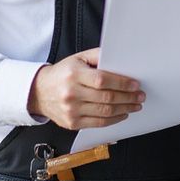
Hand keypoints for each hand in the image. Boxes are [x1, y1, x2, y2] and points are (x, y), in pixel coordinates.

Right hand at [28, 48, 143, 129]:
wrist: (39, 92)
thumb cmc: (63, 73)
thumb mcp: (78, 58)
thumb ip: (98, 56)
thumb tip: (120, 59)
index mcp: (74, 74)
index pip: (103, 80)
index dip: (122, 83)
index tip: (135, 85)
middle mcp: (71, 93)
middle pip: (106, 97)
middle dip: (128, 98)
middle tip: (140, 96)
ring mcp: (71, 110)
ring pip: (104, 112)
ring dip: (124, 109)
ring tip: (135, 105)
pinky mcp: (72, 123)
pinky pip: (98, 124)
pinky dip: (113, 120)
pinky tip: (122, 114)